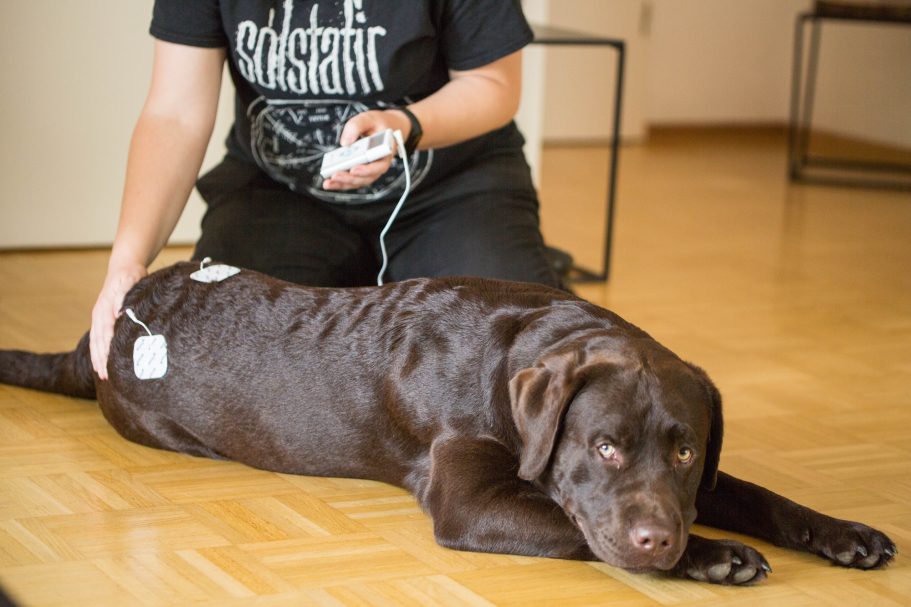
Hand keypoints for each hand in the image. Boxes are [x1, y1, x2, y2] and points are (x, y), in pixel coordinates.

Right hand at [90, 263, 146, 379]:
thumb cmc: (131, 275)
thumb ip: (124, 296)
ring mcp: (100, 317)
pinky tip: (102, 363)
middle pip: (98, 341)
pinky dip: (99, 351)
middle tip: (106, 377)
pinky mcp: (104, 319)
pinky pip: (100, 338)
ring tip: (102, 376)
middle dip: (100, 360)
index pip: (105, 333)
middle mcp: (100, 314)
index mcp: (105, 308)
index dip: (106, 350)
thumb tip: (119, 313)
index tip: (108, 364)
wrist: (124, 267)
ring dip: (98, 359)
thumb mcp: (130, 281)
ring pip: (97, 342)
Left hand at [322, 109, 409, 190]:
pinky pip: (352, 180)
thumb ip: (357, 126)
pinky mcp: (361, 172)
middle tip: (335, 175)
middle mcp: (379, 165)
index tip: (354, 169)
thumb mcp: (368, 118)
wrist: (383, 127)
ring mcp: (370, 170)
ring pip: (358, 182)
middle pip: (367, 177)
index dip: (367, 170)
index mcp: (386, 152)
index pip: (379, 166)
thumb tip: (345, 143)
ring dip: (342, 184)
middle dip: (350, 178)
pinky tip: (328, 182)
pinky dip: (340, 183)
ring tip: (328, 183)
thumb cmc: (376, 123)